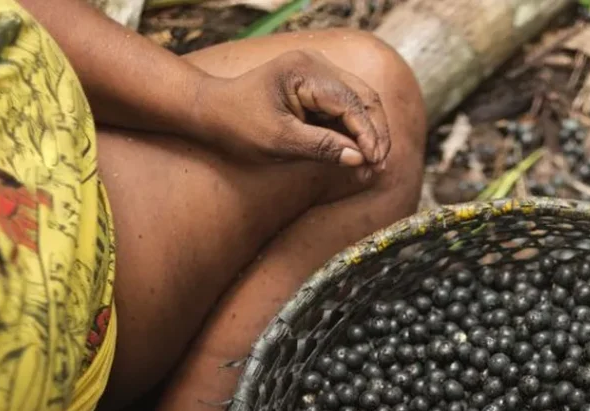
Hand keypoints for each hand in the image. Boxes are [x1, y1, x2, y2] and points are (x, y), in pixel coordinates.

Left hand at [192, 50, 389, 168]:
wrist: (211, 110)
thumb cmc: (237, 124)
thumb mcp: (278, 141)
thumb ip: (321, 147)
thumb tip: (359, 159)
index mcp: (305, 71)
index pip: (351, 102)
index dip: (368, 134)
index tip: (374, 163)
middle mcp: (317, 64)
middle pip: (364, 97)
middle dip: (376, 133)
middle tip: (379, 166)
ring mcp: (319, 73)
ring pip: (361, 102)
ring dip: (369, 133)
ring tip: (372, 165)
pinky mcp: (318, 86)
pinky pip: (347, 107)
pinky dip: (355, 131)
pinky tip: (358, 155)